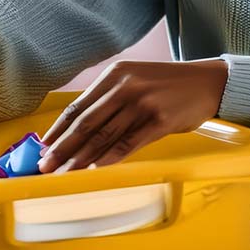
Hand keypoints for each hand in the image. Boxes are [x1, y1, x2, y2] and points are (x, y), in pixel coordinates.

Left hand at [38, 60, 227, 173]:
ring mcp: (142, 104)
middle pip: (86, 123)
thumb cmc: (167, 85)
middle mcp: (124, 87)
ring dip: (80, 158)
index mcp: (114, 75)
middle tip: (45, 166)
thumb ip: (109, 97)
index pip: (78, 106)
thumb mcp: (134, 79)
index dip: (58, 129)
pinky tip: (94, 170)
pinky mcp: (158, 121)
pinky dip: (108, 159)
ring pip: (103, 136)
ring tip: (64, 174)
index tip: (43, 147)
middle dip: (62, 147)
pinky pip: (127, 144)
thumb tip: (79, 128)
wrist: (206, 83)